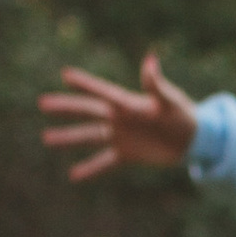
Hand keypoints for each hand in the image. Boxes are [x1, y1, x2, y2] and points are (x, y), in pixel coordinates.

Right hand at [39, 51, 199, 181]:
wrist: (192, 139)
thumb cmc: (183, 114)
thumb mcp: (170, 100)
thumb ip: (156, 84)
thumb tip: (150, 60)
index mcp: (128, 103)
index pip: (101, 91)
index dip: (85, 83)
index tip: (65, 74)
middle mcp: (119, 118)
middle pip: (87, 111)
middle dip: (66, 108)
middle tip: (43, 103)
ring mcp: (120, 136)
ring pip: (89, 136)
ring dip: (68, 137)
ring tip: (46, 138)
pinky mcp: (126, 154)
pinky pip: (105, 162)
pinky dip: (90, 169)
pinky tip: (73, 176)